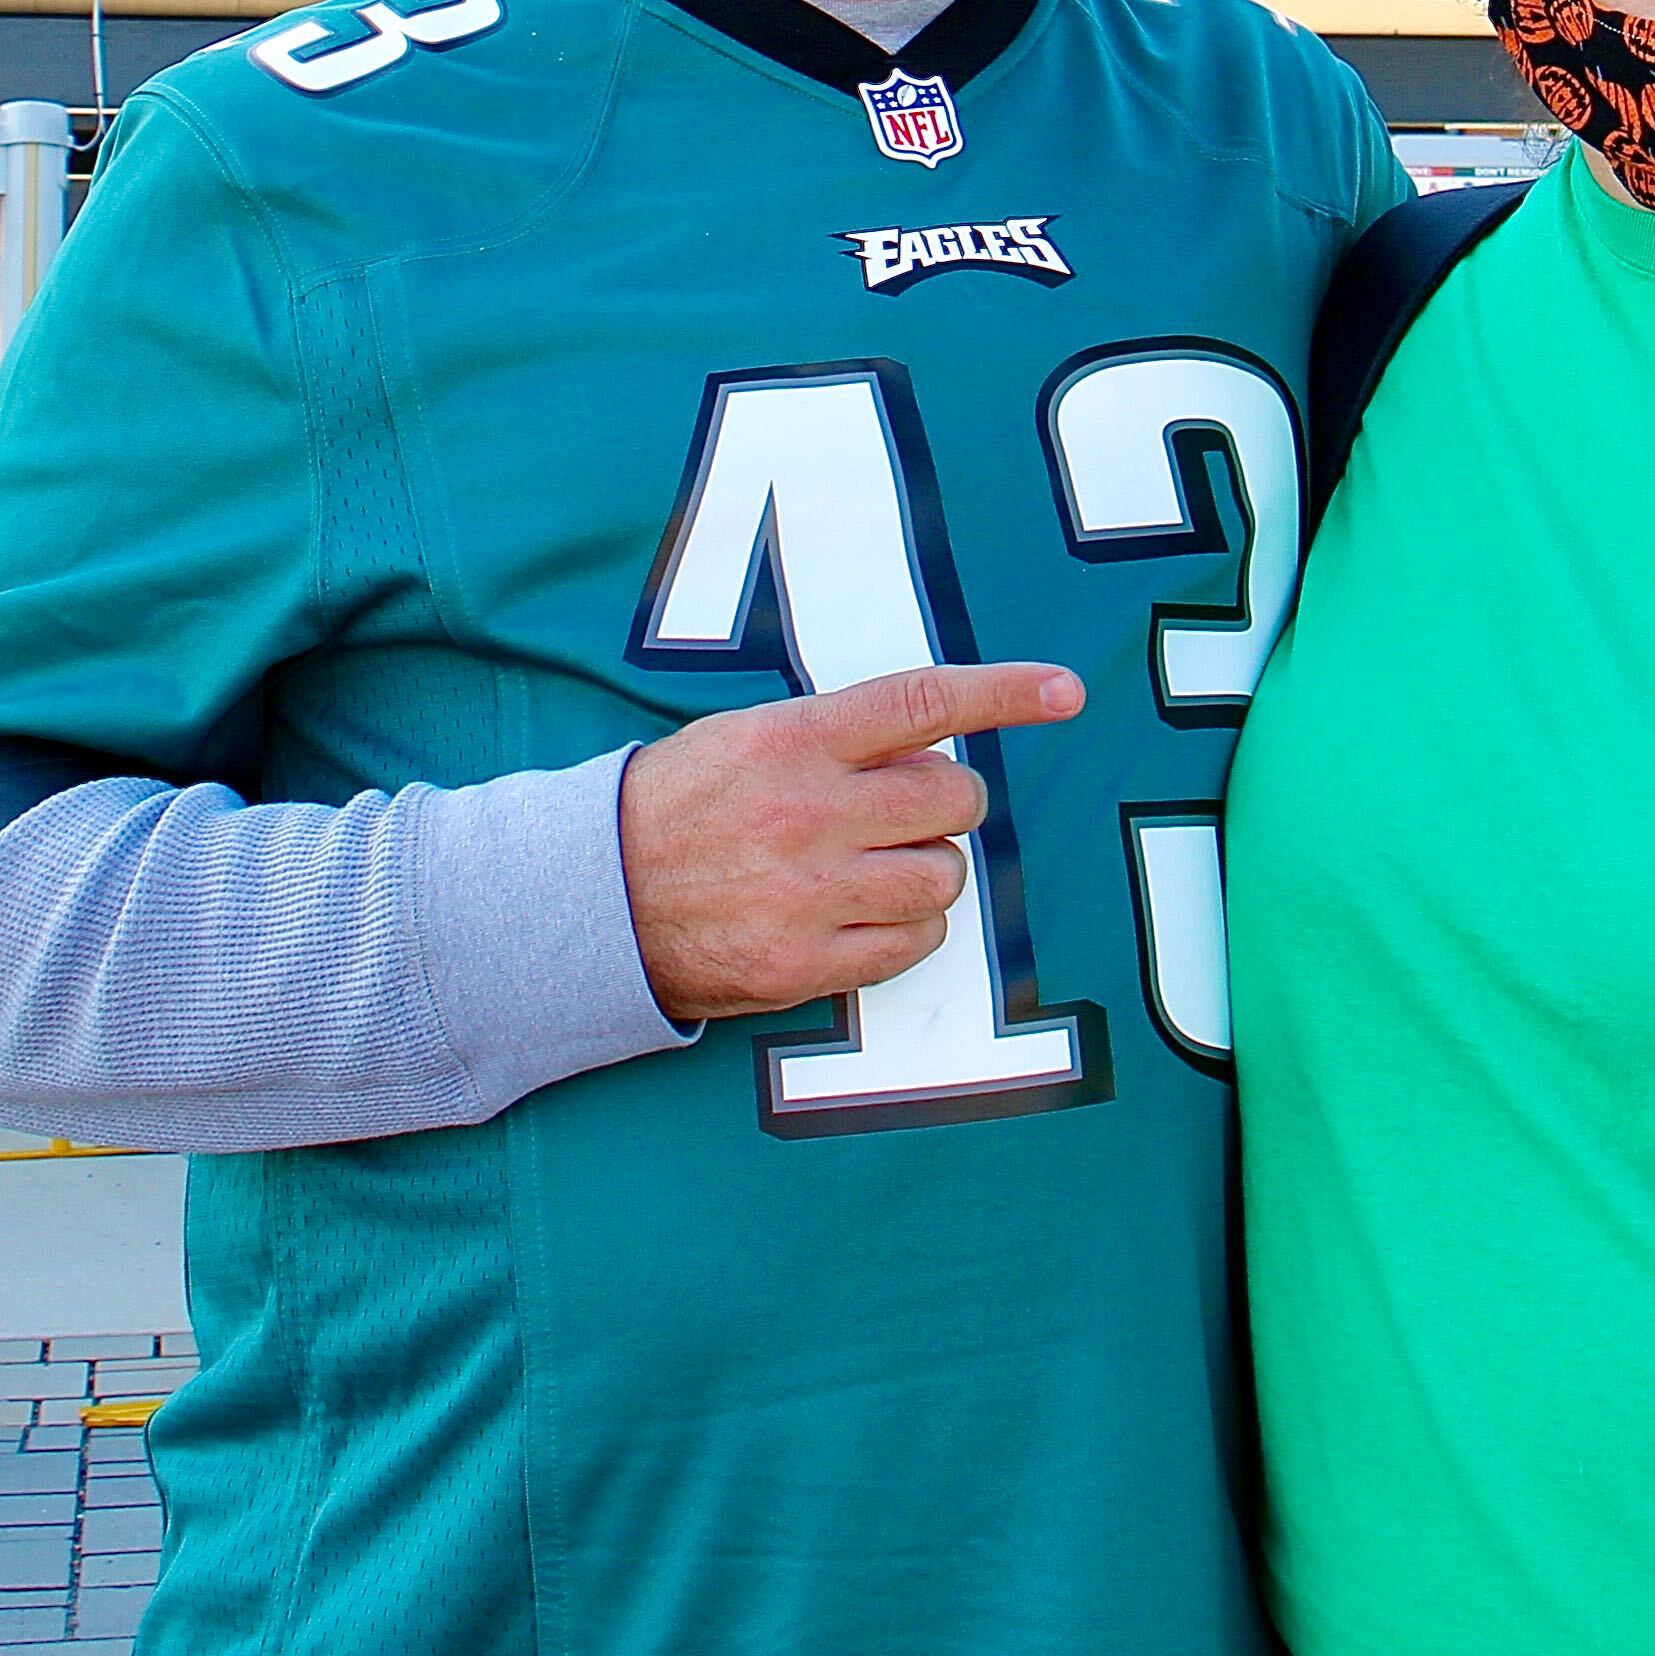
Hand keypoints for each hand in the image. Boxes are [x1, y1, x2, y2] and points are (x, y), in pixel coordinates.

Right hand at [620, 661, 1081, 1023]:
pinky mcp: (804, 964)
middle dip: (950, 805)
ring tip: (878, 868)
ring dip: (930, 871)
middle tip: (912, 813)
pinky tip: (866, 917)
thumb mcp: (742, 738)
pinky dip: (909, 931)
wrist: (589, 902)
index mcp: (792, 741)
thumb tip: (929, 744)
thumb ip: (834, 737)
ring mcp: (809, 893)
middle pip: (953, 799)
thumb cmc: (674, 808)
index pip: (921, 703)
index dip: (1005, 693)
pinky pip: (913, 946)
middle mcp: (809, 813)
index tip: (1064, 691)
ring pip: (945, 877)